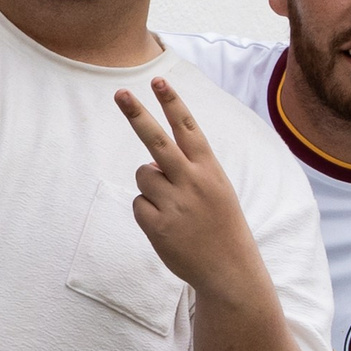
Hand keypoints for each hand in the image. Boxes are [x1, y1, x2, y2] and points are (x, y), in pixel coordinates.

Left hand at [118, 77, 259, 295]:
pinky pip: (138, 204)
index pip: (187, 128)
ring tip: (173, 207)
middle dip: (138, 115)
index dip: (172, 103)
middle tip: (120, 93)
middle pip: (157, 141)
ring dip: (150, 186)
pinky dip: (147, 212)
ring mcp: (175, 203)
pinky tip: (168, 226)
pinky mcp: (158, 225)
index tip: (158, 80)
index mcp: (209, 169)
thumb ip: (185, 171)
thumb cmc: (220, 223)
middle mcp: (192, 181)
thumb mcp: (214, 189)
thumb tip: (149, 165)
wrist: (230, 269)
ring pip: (142, 175)